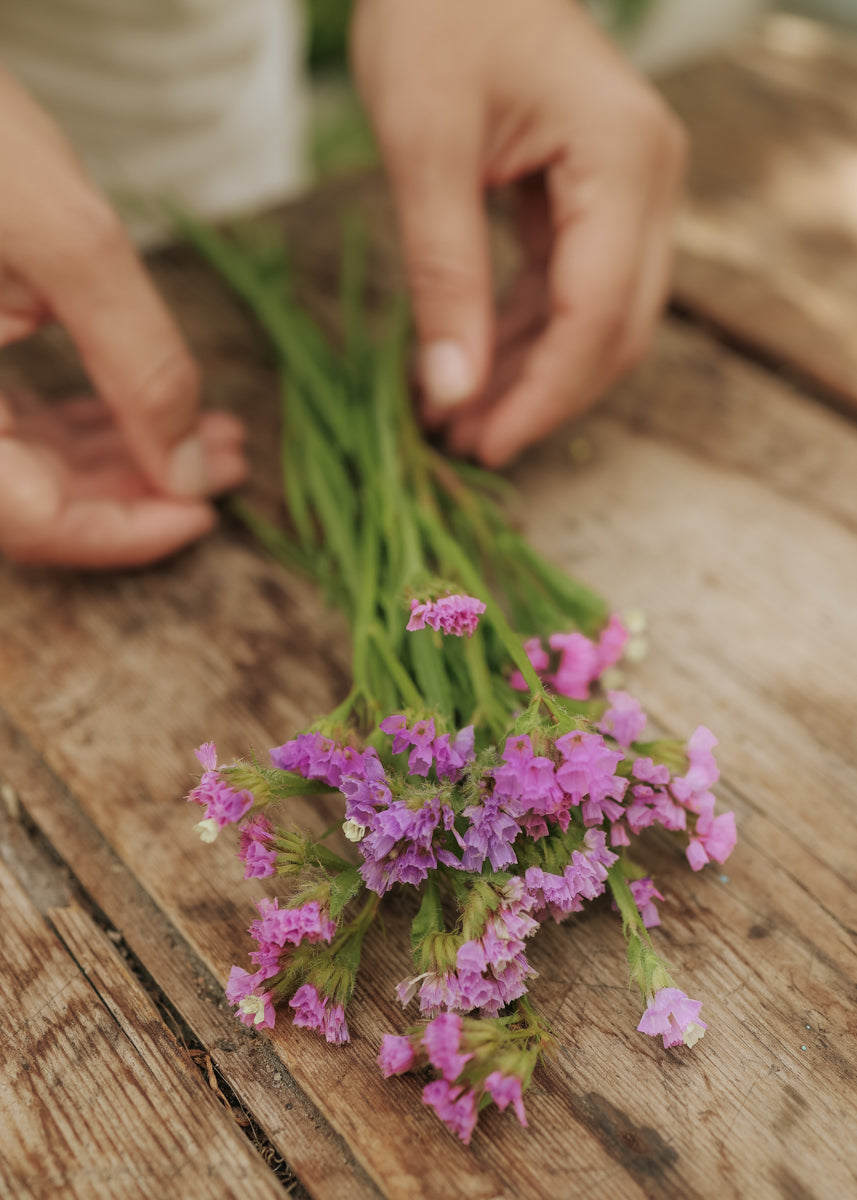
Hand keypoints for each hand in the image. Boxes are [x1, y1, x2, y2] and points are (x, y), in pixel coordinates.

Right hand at [0, 66, 247, 565]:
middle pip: (38, 501)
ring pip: (35, 467)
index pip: (31, 519)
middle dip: (146, 490)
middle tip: (229, 468)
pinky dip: (97, 422)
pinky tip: (161, 411)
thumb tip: (190, 475)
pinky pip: (23, 423)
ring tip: (218, 440)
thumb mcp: (67, 240)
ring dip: (132, 458)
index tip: (206, 515)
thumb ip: (138, 363)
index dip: (124, 534)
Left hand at [352, 0, 686, 465]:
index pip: (597, 314)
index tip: (484, 445)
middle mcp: (647, 179)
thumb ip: (444, 277)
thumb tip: (453, 392)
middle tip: (466, 445)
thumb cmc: (436, 16)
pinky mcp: (596, 194)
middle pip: (614, 329)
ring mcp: (629, 188)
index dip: (543, 395)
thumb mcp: (425, 150)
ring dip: (529, 373)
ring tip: (455, 416)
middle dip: (542, 397)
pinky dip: (521, 332)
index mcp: (623, 160)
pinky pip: (569, 287)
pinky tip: (469, 364)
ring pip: (594, 317)